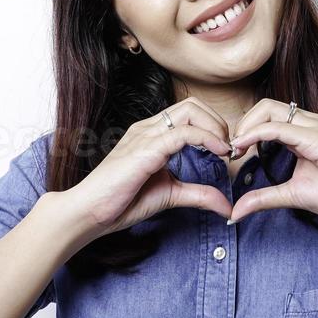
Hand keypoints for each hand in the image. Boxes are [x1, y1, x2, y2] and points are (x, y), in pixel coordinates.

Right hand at [66, 98, 234, 239]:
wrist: (89, 213)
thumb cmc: (120, 202)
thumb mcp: (170, 195)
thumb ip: (198, 195)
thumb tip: (227, 205)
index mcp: (152, 134)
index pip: (189, 113)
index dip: (213, 127)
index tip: (226, 152)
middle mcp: (148, 128)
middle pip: (192, 104)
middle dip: (218, 122)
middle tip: (228, 149)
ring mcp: (145, 135)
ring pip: (190, 111)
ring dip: (216, 128)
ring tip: (225, 151)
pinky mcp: (145, 149)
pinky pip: (183, 133)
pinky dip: (207, 139)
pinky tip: (218, 154)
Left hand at [227, 100, 317, 227]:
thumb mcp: (292, 195)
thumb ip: (264, 198)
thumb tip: (235, 213)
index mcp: (305, 132)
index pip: (267, 116)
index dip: (245, 131)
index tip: (233, 154)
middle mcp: (310, 123)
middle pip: (265, 106)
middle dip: (242, 124)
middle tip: (232, 150)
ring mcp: (315, 127)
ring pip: (269, 109)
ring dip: (246, 126)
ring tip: (237, 150)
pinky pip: (279, 127)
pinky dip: (256, 134)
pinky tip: (245, 148)